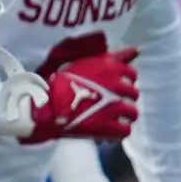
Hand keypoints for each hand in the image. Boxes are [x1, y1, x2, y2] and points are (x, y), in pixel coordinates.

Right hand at [2, 50, 138, 142]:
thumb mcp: (86, 62)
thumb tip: (137, 50)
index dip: (122, 80)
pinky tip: (106, 128)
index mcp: (110, 67)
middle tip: (105, 101)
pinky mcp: (109, 126)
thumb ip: (113, 56)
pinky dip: (117, 131)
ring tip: (106, 115)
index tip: (109, 85)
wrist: (44, 106)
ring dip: (122, 115)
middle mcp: (116, 85)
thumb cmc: (62, 82)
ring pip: (132, 112)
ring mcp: (114, 107)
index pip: (132, 73)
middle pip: (134, 93)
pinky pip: (126, 130)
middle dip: (122, 97)